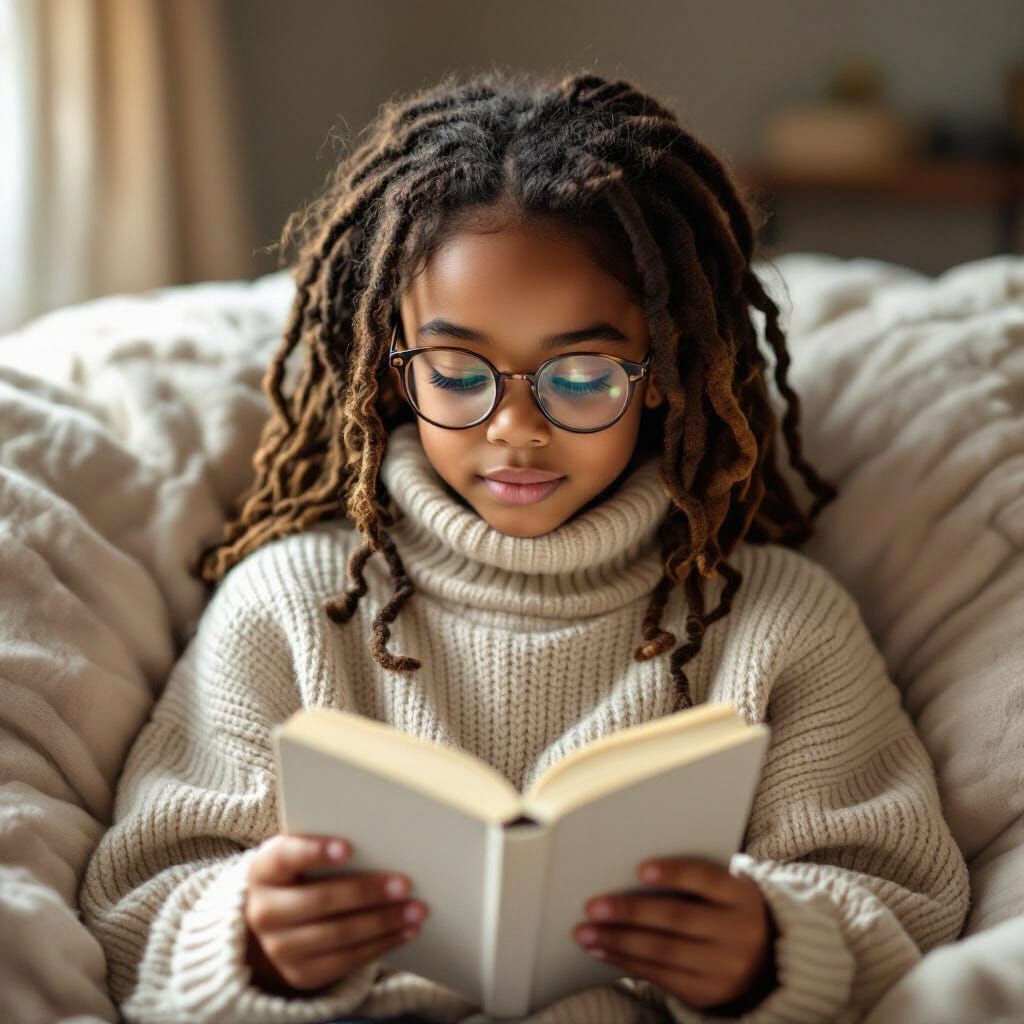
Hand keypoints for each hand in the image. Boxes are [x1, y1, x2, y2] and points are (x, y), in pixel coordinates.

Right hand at [244, 833, 428, 993]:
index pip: (285, 858)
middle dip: (366, 892)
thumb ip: (327, 844)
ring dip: (383, 922)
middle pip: (320, 901)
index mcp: (264, 871)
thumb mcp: (300, 854)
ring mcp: (280, 949)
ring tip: (416, 909)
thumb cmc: (301, 873)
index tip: (349, 848)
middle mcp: (264, 912)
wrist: (274, 921)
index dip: (315, 852)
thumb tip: (380, 836)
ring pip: (338, 935)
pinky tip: (405, 931)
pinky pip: (346, 961)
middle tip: (405, 883)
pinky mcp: (301, 974)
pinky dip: (381, 944)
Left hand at [572, 856, 778, 1013]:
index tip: (639, 868)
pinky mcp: (708, 993)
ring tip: (585, 933)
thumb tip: (630, 872)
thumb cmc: (729, 910)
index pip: (705, 879)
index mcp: (742, 896)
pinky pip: (661, 976)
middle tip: (592, 906)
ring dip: (618, 942)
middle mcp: (738, 932)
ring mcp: (724, 967)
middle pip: (677, 918)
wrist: (771, 963)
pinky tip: (603, 951)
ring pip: (664, 951)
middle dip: (630, 913)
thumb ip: (694, 881)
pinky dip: (627, 963)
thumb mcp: (727, 891)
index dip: (673, 873)